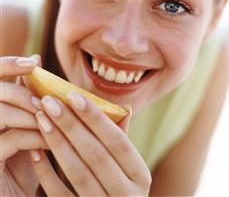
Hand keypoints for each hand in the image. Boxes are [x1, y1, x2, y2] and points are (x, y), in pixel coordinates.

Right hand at [0, 56, 46, 195]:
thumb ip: (27, 95)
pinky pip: (11, 138)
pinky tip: (50, 143)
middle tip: (46, 104)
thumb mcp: (26, 126)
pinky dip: (35, 137)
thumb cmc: (24, 160)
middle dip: (24, 94)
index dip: (7, 64)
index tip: (32, 63)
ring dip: (31, 115)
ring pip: (0, 112)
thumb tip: (35, 58)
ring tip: (51, 122)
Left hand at [31, 92, 151, 195]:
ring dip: (57, 143)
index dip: (95, 118)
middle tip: (49, 101)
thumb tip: (125, 107)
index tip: (73, 95)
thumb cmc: (120, 183)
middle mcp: (127, 195)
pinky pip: (60, 196)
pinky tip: (35, 151)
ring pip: (77, 173)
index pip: (118, 141)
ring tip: (41, 118)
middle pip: (96, 155)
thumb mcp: (128, 165)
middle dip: (71, 125)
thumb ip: (122, 138)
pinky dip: (46, 174)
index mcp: (140, 175)